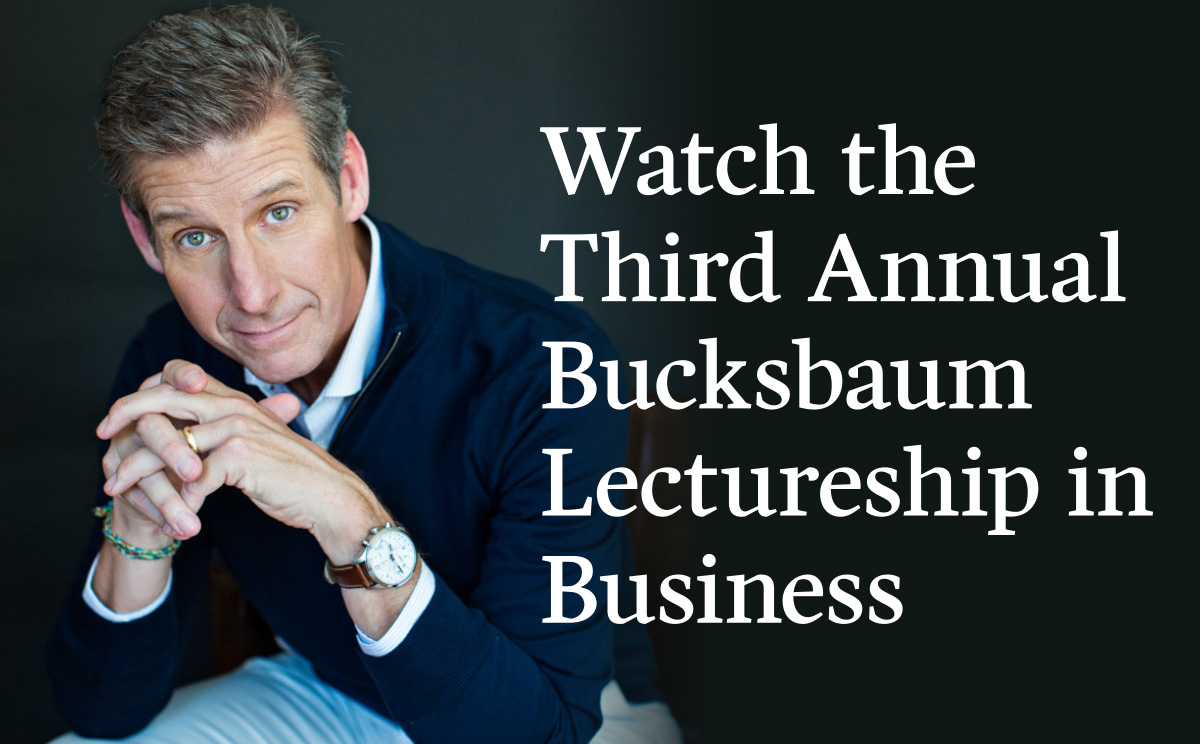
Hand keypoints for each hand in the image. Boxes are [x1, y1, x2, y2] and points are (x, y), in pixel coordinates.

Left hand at [98, 360, 389, 561]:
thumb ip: (225, 430)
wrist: (327, 494)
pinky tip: (167, 513)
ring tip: (115, 487)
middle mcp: (233, 407)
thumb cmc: (291, 474)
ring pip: (170, 446)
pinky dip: (177, 500)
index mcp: (234, 400)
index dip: (141, 395)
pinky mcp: (241, 457)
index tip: (116, 416)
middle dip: (124, 419)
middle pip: (164, 401)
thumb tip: (189, 433)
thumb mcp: (255, 441)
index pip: (177, 383)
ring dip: (138, 470)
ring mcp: (237, 429)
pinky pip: (194, 480)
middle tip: (101, 439)